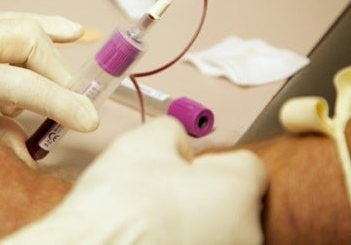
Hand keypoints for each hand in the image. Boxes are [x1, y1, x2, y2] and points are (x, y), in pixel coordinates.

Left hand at [0, 12, 98, 144]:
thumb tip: (33, 132)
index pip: (19, 84)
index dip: (60, 101)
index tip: (88, 121)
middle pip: (25, 40)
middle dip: (56, 70)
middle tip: (69, 97)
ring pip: (19, 22)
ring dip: (52, 42)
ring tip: (69, 61)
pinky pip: (7, 20)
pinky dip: (39, 26)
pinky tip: (66, 31)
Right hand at [1, 116, 267, 244]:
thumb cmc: (118, 208)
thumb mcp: (142, 143)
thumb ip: (172, 131)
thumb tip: (177, 140)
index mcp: (238, 191)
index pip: (246, 165)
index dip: (211, 160)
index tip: (185, 164)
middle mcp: (245, 233)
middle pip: (233, 201)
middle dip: (203, 193)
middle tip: (161, 191)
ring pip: (217, 230)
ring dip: (194, 222)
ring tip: (151, 220)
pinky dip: (182, 242)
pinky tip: (152, 239)